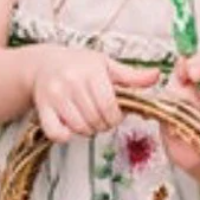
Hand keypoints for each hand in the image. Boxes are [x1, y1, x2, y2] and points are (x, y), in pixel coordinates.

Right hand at [30, 47, 160, 143]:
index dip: (116, 117)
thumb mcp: (106, 65)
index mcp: (90, 70)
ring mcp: (55, 95)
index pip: (109, 106)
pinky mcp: (42, 108)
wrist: (44, 63)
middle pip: (96, 119)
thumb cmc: (79, 65)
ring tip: (87, 118)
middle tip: (100, 117)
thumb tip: (156, 76)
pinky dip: (65, 135)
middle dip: (103, 124)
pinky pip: (57, 133)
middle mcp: (71, 81)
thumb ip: (131, 76)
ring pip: (79, 128)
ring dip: (87, 130)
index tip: (115, 114)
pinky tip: (70, 126)